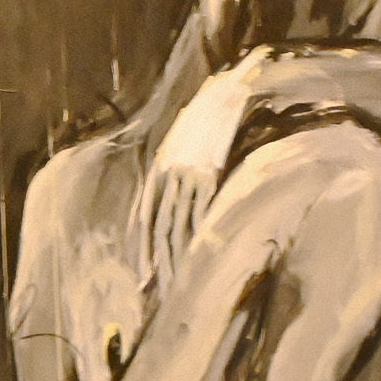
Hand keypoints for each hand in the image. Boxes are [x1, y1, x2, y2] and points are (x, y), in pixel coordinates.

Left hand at [136, 52, 264, 289]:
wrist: (233, 87)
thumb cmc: (214, 116)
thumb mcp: (190, 144)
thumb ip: (184, 173)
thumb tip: (187, 197)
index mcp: (161, 170)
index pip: (149, 220)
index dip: (147, 251)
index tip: (148, 278)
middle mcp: (168, 173)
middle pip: (162, 228)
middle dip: (160, 263)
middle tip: (161, 293)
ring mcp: (186, 172)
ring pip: (178, 224)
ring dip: (177, 257)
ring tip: (179, 286)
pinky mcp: (206, 170)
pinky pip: (198, 209)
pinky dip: (195, 235)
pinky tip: (196, 255)